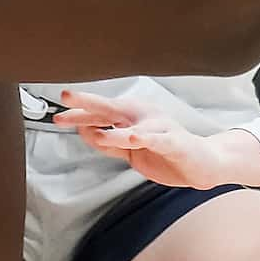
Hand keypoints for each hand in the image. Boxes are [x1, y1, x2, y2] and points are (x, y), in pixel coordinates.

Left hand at [53, 88, 259, 190]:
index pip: (100, 113)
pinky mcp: (173, 143)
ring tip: (95, 133)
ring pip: (131, 128)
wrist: (201, 163)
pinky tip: (135, 138)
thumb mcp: (129, 149)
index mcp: (132, 117)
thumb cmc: (165, 153)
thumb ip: (107, 141)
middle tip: (67, 97)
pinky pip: (157, 140)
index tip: (57, 114)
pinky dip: (146, 139)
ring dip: (112, 131)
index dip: (78, 113)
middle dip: (88, 103)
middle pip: (111, 108)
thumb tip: (82, 130)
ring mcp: (159, 128)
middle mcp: (143, 117)